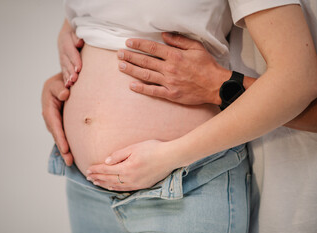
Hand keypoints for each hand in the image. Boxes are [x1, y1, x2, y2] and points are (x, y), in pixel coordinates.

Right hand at [42, 73, 72, 165]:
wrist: (62, 83)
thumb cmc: (60, 82)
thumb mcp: (56, 83)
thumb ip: (59, 88)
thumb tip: (64, 94)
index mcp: (49, 109)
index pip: (55, 125)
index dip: (60, 137)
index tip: (66, 149)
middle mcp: (51, 118)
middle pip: (57, 135)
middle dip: (63, 149)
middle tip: (70, 161)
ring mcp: (55, 123)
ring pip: (61, 138)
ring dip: (65, 151)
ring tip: (71, 162)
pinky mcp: (62, 124)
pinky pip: (64, 135)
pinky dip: (68, 145)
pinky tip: (74, 155)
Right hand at [58, 19, 83, 87]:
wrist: (68, 34)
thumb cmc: (77, 32)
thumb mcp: (77, 30)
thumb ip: (78, 36)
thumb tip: (79, 42)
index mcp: (65, 40)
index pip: (70, 51)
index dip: (74, 60)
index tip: (79, 68)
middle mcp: (63, 51)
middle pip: (66, 62)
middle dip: (71, 71)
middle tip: (75, 79)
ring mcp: (62, 58)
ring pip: (64, 68)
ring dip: (67, 76)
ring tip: (71, 83)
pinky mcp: (64, 65)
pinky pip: (64, 72)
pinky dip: (65, 79)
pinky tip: (68, 86)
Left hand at [86, 140, 177, 190]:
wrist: (170, 157)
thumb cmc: (153, 148)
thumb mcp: (134, 148)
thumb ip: (119, 155)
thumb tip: (106, 161)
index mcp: (127, 168)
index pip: (107, 170)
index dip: (96, 170)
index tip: (88, 169)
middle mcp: (130, 178)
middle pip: (109, 179)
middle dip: (98, 177)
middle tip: (88, 177)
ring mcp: (137, 183)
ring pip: (116, 186)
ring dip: (104, 184)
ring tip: (96, 182)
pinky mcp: (143, 185)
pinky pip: (125, 189)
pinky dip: (115, 188)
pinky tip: (111, 187)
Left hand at [117, 32, 231, 104]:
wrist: (215, 85)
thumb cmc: (207, 66)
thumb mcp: (196, 47)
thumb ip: (179, 41)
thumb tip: (164, 35)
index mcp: (175, 55)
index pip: (152, 48)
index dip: (138, 44)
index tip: (128, 43)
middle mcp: (169, 68)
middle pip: (145, 61)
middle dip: (130, 57)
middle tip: (119, 54)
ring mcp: (169, 82)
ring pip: (146, 75)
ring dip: (132, 70)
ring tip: (121, 66)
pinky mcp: (170, 94)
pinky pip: (153, 91)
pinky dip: (141, 88)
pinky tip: (132, 85)